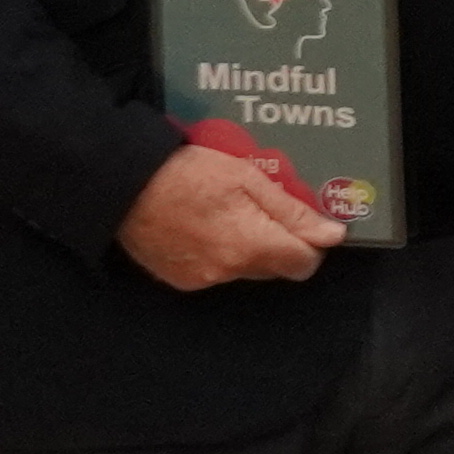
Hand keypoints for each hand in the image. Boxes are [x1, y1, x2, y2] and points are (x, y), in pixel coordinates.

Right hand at [120, 139, 346, 289]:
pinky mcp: (179, 280)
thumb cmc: (188, 172)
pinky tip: (205, 226)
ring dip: (249, 248)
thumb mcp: (246, 178)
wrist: (122, 185)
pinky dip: (220, 254)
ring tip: (231, 212)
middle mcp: (229, 271)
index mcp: (250, 246)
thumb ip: (291, 211)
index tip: (307, 221)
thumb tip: (332, 234)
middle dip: (281, 243)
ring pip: (246, 270)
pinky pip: (216, 272)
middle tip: (268, 209)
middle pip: (276, 267)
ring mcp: (201, 279)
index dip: (312, 243)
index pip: (303, 263)